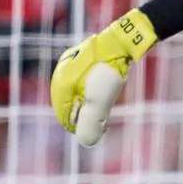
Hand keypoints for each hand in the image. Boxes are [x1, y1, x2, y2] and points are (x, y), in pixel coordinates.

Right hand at [50, 8, 157, 146]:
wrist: (122, 41)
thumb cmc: (109, 71)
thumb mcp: (100, 100)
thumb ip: (91, 122)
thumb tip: (87, 142)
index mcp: (60, 84)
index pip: (63, 113)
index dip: (76, 126)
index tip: (92, 133)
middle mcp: (61, 73)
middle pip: (69, 102)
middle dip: (82, 115)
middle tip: (99, 125)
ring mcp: (71, 63)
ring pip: (77, 90)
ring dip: (88, 103)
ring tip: (102, 112)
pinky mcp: (83, 57)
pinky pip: (83, 79)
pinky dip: (91, 90)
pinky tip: (103, 93)